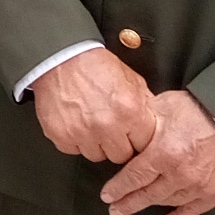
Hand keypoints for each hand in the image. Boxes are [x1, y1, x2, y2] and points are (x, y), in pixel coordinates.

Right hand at [31, 47, 156, 164]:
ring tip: (91, 123)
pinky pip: (73, 150)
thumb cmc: (95, 66)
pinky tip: (76, 123)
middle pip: (121, 155)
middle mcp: (107, 126)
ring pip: (96, 156)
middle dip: (118, 143)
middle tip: (110, 127)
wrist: (62, 58)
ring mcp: (83, 134)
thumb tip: (153, 119)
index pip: (143, 145)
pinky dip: (74, 140)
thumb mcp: (131, 79)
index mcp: (130, 112)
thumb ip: (144, 103)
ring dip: (96, 143)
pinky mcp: (62, 136)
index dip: (137, 138)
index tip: (131, 133)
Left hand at [99, 89, 214, 214]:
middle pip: (147, 195)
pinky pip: (194, 210)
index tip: (107, 195)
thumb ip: (146, 120)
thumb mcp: (167, 106)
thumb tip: (130, 127)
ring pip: (168, 202)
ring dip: (151, 206)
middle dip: (128, 203)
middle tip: (115, 209)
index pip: (133, 177)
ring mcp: (198, 186)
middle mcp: (178, 175)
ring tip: (137, 208)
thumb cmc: (204, 109)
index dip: (118, 188)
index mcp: (163, 153)